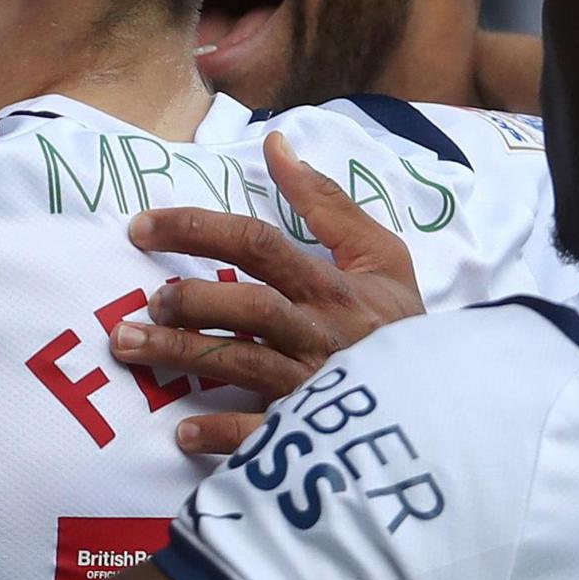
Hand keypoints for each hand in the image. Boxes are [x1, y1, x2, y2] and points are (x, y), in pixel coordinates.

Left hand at [116, 134, 427, 454]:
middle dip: (191, 300)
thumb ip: (325, 202)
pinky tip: (182, 432)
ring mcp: (313, 385)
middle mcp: (318, 332)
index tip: (141, 227)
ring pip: (242, 364)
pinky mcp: (313, 433)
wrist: (450, 402)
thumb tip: (276, 144)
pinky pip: (263, 435)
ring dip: (181, 355)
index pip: (258, 244)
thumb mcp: (379, 255)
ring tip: (128, 345)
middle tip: (146, 300)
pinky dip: (223, 435)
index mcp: (332, 287)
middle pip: (249, 307)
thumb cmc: (398, 322)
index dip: (197, 229)